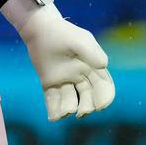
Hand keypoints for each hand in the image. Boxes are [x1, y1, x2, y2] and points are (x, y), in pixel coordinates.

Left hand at [19, 6, 114, 120]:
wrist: (41, 28)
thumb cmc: (63, 32)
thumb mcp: (80, 40)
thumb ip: (92, 52)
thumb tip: (104, 65)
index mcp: (92, 67)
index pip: (104, 86)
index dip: (105, 98)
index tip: (101, 106)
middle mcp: (80, 76)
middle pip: (88, 97)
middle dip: (87, 107)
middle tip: (82, 112)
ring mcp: (64, 80)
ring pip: (70, 100)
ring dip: (69, 109)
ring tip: (66, 111)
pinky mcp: (49, 83)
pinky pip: (52, 100)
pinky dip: (53, 110)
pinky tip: (53, 117)